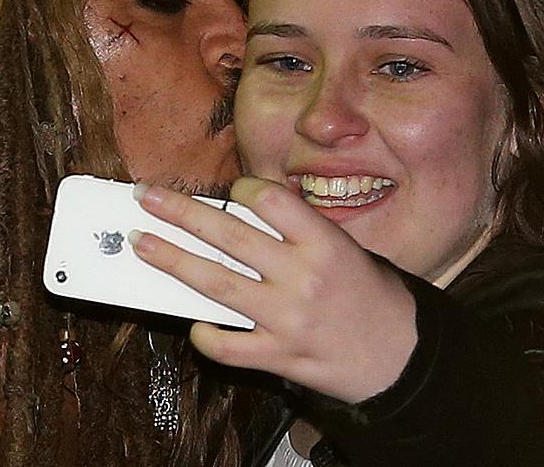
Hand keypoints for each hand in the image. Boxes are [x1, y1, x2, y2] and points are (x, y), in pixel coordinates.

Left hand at [131, 177, 416, 403]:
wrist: (400, 354)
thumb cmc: (368, 294)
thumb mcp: (345, 248)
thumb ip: (298, 231)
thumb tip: (236, 212)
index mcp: (324, 243)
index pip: (270, 199)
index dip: (244, 188)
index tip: (230, 189)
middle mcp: (302, 277)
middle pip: (229, 236)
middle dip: (180, 212)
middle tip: (146, 197)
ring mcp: (286, 319)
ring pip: (216, 283)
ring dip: (172, 260)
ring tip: (143, 242)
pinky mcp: (278, 356)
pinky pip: (228, 345)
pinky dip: (205, 335)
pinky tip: (192, 322)